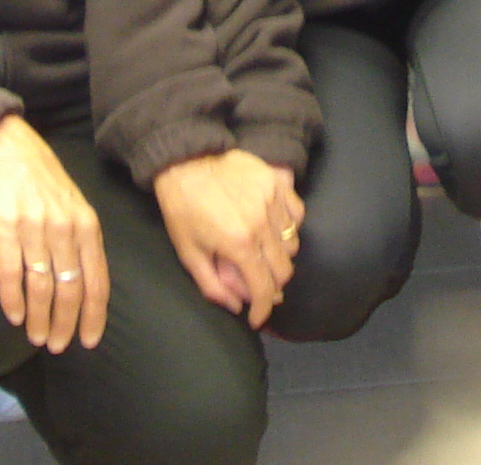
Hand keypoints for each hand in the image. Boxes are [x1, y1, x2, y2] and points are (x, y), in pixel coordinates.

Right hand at [0, 115, 110, 349]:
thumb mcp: (71, 200)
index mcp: (86, 222)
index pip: (97, 279)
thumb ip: (80, 235)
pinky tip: (13, 316)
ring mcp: (34, 228)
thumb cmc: (38, 173)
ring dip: (40, 318)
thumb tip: (84, 277)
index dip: (94, 314)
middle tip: (57, 346)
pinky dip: (13, 300)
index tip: (89, 340)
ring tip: (36, 337)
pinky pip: (11, 273)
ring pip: (42, 286)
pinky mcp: (4, 227)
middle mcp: (64, 227)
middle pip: (71, 289)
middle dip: (66, 323)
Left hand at [151, 149, 302, 327]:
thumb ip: (212, 286)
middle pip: (284, 270)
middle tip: (257, 285)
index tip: (257, 319)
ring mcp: (273, 201)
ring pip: (292, 244)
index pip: (264, 288)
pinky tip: (273, 229)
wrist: (187, 161)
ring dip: (280, 257)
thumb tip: (236, 308)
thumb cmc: (183, 208)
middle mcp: (262, 224)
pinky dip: (290, 227)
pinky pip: (297, 215)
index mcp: (239, 244)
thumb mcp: (188, 252)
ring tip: (262, 254)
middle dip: (271, 286)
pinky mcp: (277, 183)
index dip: (262, 310)